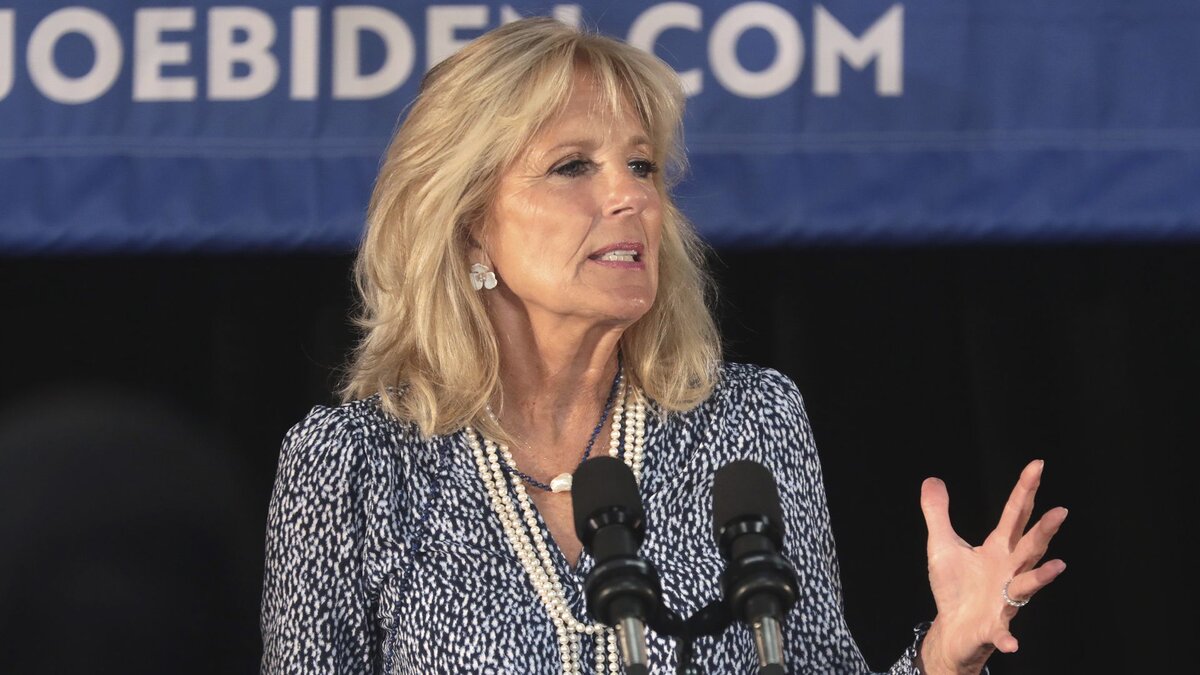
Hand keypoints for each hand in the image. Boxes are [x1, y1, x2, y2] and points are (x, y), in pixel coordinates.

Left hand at [916, 460, 1067, 674]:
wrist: (953, 629)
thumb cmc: (955, 587)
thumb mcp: (941, 545)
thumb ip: (938, 513)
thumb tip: (932, 480)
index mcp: (998, 549)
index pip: (1015, 515)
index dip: (1025, 490)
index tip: (1037, 465)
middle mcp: (1009, 571)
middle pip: (1030, 547)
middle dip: (1044, 531)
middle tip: (1061, 511)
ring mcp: (1005, 599)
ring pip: (1027, 584)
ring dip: (1042, 577)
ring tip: (1059, 566)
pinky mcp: (993, 626)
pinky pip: (1003, 631)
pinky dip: (1007, 637)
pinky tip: (1012, 643)